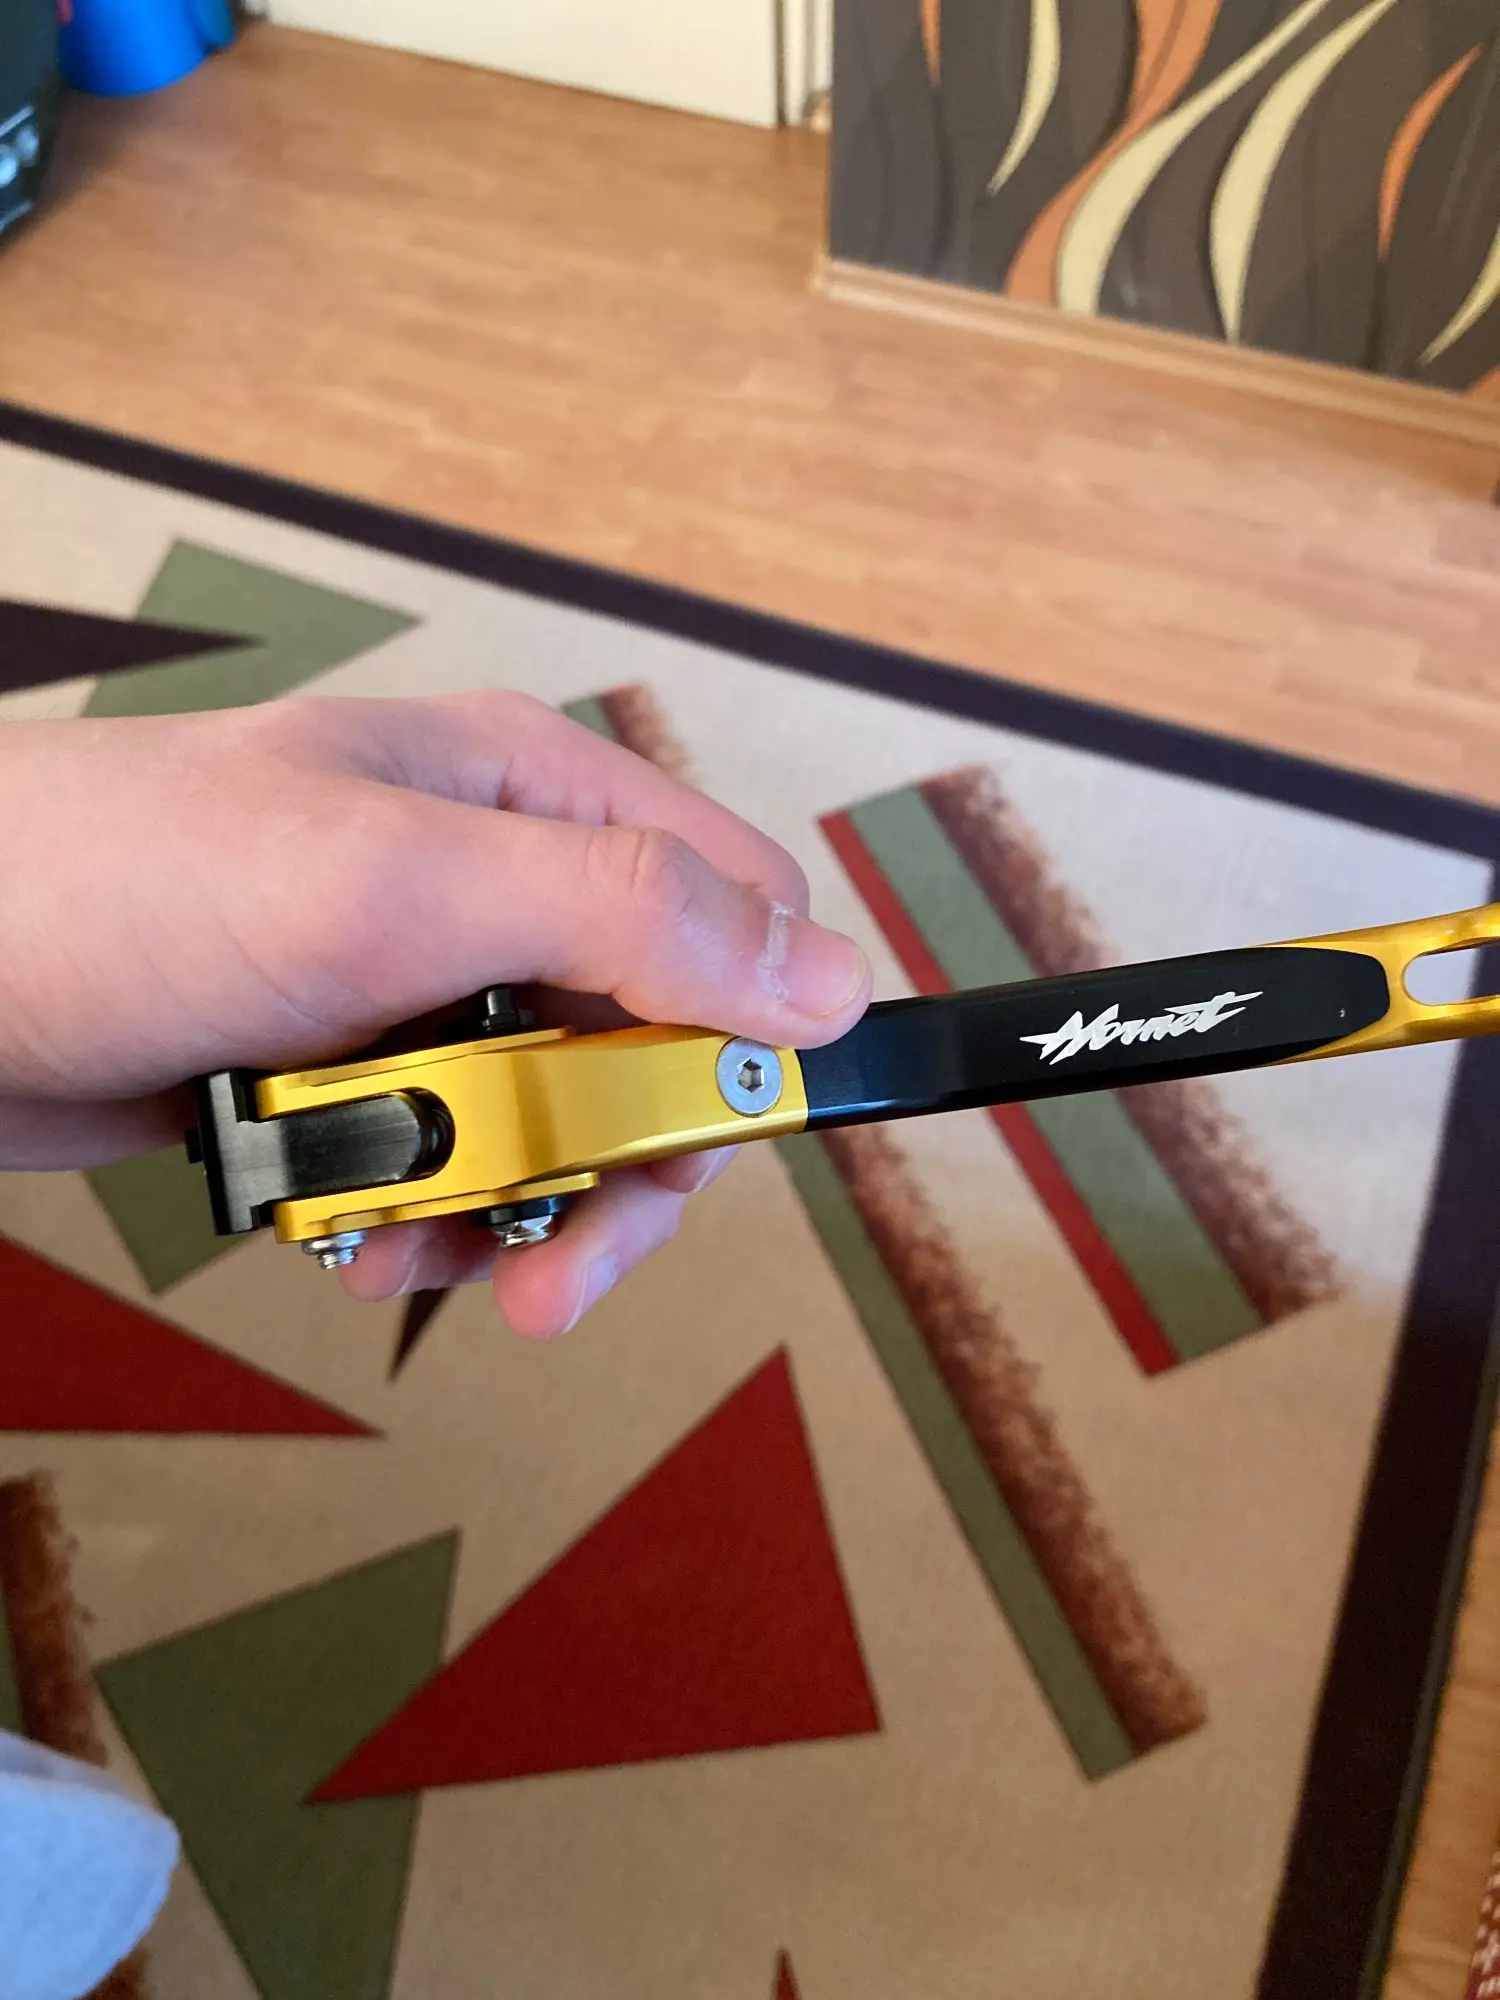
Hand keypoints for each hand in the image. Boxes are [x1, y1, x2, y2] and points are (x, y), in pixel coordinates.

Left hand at [0, 692, 870, 1335]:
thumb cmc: (131, 883)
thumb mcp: (399, 884)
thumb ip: (625, 918)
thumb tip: (823, 983)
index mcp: (534, 795)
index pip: (735, 905)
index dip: (748, 1032)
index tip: (694, 1140)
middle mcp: (500, 882)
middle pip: (656, 1045)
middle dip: (613, 1170)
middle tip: (555, 1270)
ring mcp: (429, 980)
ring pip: (560, 1126)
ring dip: (509, 1214)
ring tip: (420, 1262)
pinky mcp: (364, 1067)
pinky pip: (459, 1166)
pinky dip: (427, 1225)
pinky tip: (364, 1245)